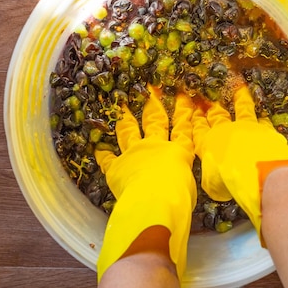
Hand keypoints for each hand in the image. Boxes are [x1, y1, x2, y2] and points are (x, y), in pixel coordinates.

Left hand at [94, 86, 195, 281]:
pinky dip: (102, 153)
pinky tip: (97, 147)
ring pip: (129, 131)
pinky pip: (107, 158)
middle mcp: (156, 146)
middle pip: (155, 121)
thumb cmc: (180, 195)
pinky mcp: (117, 166)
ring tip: (121, 105)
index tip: (183, 96)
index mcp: (179, 151)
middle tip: (150, 89)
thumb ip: (183, 178)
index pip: (184, 128)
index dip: (184, 112)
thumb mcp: (190, 186)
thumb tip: (181, 182)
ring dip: (125, 118)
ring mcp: (134, 153)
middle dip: (153, 104)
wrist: (156, 199)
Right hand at [192, 84, 287, 242]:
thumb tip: (216, 179)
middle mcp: (225, 131)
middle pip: (217, 116)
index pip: (199, 130)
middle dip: (211, 107)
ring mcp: (246, 127)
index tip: (193, 110)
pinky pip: (262, 120)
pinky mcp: (264, 129)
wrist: (253, 168)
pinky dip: (263, 115)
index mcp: (208, 144)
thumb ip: (213, 179)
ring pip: (242, 109)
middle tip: (207, 96)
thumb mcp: (213, 184)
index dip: (195, 120)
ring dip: (239, 98)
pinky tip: (264, 112)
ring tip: (238, 87)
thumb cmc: (227, 177)